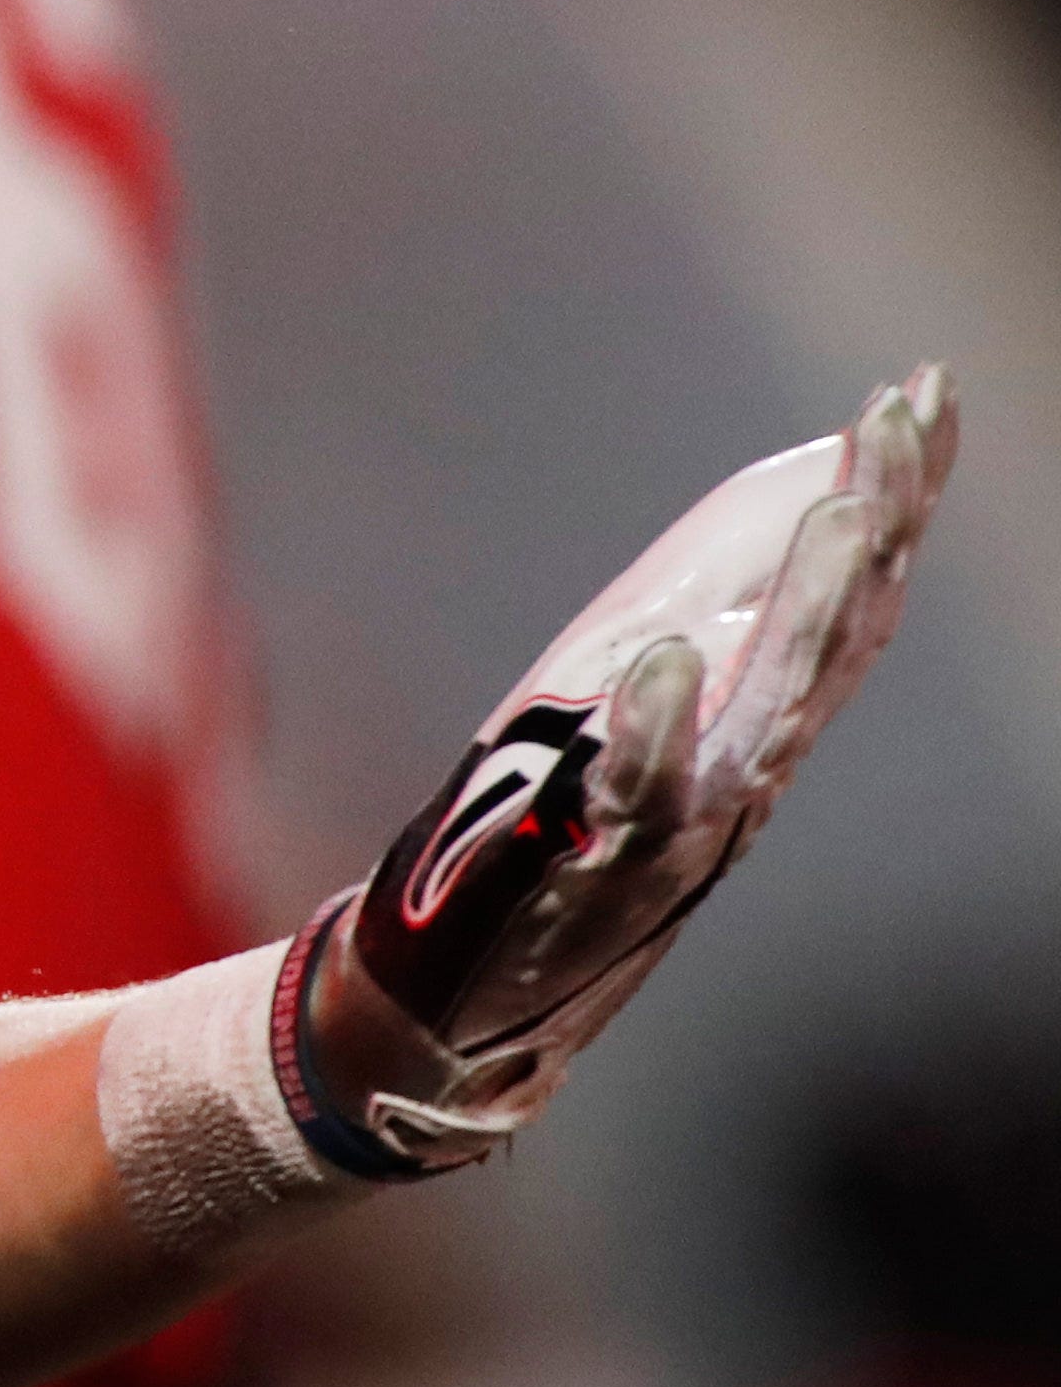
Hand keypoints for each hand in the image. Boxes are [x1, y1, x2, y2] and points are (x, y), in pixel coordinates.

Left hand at [287, 367, 955, 1174]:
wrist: (461, 992)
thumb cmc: (556, 832)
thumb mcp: (638, 697)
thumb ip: (714, 608)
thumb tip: (801, 489)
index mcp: (752, 717)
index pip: (852, 592)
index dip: (896, 496)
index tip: (926, 395)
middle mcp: (740, 763)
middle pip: (833, 632)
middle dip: (877, 521)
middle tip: (906, 417)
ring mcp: (679, 815)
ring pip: (768, 704)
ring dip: (806, 602)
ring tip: (845, 504)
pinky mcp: (595, 860)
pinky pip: (632, 792)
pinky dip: (649, 727)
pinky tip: (660, 659)